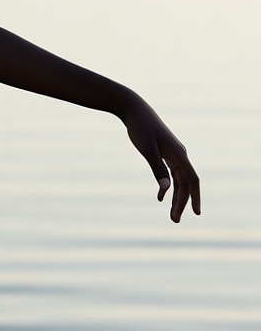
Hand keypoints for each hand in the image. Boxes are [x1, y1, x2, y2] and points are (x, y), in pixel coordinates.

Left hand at [123, 99, 200, 222]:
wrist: (134, 110)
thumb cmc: (140, 128)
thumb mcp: (147, 149)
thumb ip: (157, 168)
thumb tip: (165, 188)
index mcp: (179, 155)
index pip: (192, 180)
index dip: (195, 197)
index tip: (196, 213)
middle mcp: (180, 155)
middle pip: (185, 183)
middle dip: (182, 202)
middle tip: (175, 220)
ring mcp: (173, 154)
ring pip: (178, 180)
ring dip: (175, 197)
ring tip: (171, 214)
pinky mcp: (165, 153)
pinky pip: (170, 173)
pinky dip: (167, 186)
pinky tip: (160, 197)